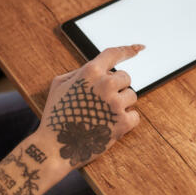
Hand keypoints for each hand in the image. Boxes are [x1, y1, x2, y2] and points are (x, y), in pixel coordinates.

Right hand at [36, 45, 143, 168]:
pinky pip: (135, 116)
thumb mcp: (60, 84)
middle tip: (100, 102)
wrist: (55, 146)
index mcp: (90, 72)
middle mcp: (106, 84)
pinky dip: (126, 121)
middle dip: (117, 87)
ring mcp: (116, 103)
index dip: (128, 50)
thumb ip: (81, 72)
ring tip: (102, 115)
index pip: (114, 54)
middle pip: (125, 77)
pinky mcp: (123, 122)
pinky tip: (109, 126)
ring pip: (132, 96)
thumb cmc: (56, 114)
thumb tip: (102, 68)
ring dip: (121, 104)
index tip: (140, 48)